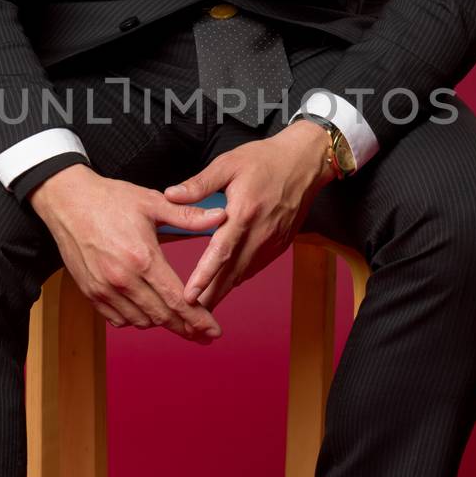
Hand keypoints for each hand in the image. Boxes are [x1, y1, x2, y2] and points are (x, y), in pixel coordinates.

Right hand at [29, 164, 227, 342]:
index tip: (214, 331)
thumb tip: (221, 216)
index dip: (199, 319)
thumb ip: (188, 216)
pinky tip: (147, 312)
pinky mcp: (90, 292)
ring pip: (141, 321)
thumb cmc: (110, 199)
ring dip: (161, 323)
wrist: (67, 201)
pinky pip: (118, 319)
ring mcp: (104, 289)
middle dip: (187, 329)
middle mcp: (123, 280)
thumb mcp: (152, 202)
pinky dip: (136, 320)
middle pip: (162, 317)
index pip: (178, 300)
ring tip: (177, 320)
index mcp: (143, 258)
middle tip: (204, 336)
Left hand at [161, 122, 336, 310]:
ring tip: (204, 307)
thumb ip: (199, 184)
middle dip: (211, 295)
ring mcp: (273, 240)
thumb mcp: (228, 163)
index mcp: (244, 212)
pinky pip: (257, 266)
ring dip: (225, 290)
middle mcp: (260, 232)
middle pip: (232, 272)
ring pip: (245, 273)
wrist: (305, 162)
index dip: (204, 276)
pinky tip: (227, 283)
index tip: (189, 296)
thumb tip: (170, 195)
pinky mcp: (281, 243)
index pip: (220, 252)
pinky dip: (241, 277)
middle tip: (191, 316)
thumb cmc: (265, 160)